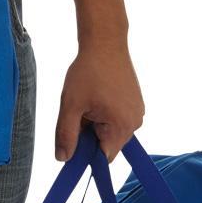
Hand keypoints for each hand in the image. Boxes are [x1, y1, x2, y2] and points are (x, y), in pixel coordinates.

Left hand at [53, 39, 144, 162]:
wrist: (105, 43)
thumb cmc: (88, 72)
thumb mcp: (71, 104)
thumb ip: (66, 134)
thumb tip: (63, 159)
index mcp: (121, 126)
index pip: (104, 157)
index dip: (86, 153)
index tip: (74, 139)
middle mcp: (135, 123)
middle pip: (107, 144)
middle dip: (90, 134)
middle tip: (79, 111)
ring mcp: (138, 112)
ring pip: (111, 131)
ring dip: (96, 123)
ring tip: (89, 101)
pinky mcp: (136, 103)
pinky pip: (117, 119)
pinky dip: (105, 114)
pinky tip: (98, 96)